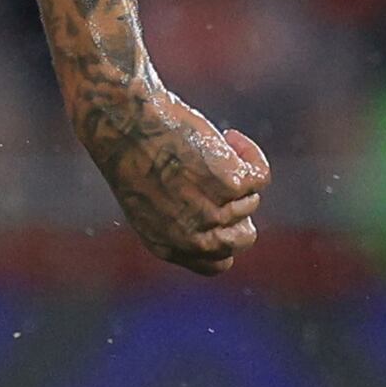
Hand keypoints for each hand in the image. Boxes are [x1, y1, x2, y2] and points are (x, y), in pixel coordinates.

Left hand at [81, 85, 267, 276]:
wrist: (125, 122)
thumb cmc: (133, 154)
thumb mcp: (150, 200)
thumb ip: (182, 218)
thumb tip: (225, 218)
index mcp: (165, 245)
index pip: (215, 264)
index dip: (224, 238)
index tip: (220, 212)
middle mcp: (190, 237)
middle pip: (242, 238)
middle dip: (239, 210)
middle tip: (220, 181)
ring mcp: (213, 213)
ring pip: (250, 201)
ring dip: (235, 174)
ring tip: (205, 150)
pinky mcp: (232, 185)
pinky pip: (260, 176)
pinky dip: (249, 154)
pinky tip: (230, 139)